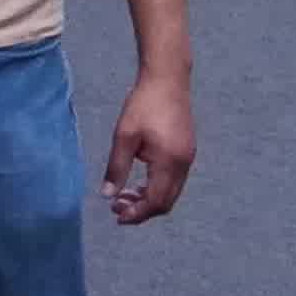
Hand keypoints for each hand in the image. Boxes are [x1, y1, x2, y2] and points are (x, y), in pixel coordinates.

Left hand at [102, 72, 194, 224]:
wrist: (168, 79)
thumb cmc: (143, 104)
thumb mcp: (124, 136)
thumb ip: (117, 167)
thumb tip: (108, 195)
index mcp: (169, 161)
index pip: (155, 201)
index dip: (137, 213)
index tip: (117, 216)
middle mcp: (183, 163)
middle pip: (166, 202)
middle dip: (142, 210)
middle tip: (117, 207)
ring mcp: (188, 157)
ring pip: (171, 192)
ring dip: (149, 199)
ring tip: (124, 195)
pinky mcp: (187, 151)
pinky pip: (174, 180)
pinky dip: (157, 187)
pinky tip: (140, 180)